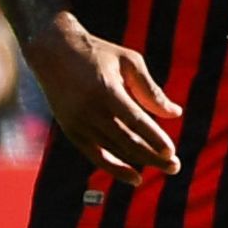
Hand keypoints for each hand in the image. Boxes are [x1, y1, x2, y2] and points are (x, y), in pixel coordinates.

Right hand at [32, 18, 182, 173]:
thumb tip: (175, 114)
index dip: (153, 138)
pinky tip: (134, 177)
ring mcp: (77, 122)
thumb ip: (151, 90)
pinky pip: (93, 154)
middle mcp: (89, 110)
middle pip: (125, 140)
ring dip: (139, 162)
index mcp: (105, 90)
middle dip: (152, 156)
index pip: (134, 121)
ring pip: (112, 149)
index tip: (171, 152)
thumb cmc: (98, 54)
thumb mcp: (129, 62)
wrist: (52, 51)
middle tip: (175, 167)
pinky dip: (113, 167)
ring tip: (166, 169)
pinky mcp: (70, 129)